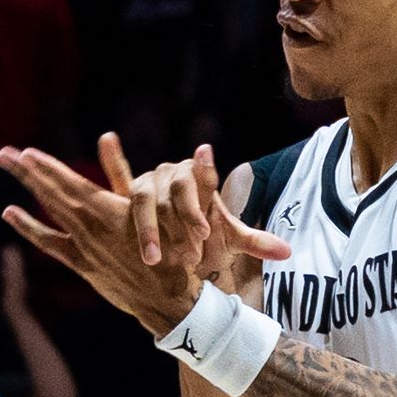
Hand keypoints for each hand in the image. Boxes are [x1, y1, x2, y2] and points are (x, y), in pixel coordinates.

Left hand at [0, 145, 209, 334]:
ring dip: (27, 189)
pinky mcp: (83, 264)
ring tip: (7, 168)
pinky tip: (10, 213)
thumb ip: (188, 179)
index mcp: (112, 214)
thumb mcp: (179, 214)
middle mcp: (91, 229)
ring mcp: (84, 247)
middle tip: (4, 154)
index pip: (72, 184)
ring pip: (49, 213)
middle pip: (53, 194)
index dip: (49, 168)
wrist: (169, 301)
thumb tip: (206, 148)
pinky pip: (50, 243)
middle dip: (27, 172)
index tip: (28, 152)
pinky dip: (29, 228)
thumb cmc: (178, 257)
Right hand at [97, 133, 289, 270]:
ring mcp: (150, 181)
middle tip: (189, 256)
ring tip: (153, 259)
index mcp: (200, 177)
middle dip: (178, 228)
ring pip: (145, 202)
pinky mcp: (128, 194)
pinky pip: (118, 175)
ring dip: (149, 230)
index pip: (199, 189)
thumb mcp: (230, 238)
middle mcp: (174, 173)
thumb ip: (255, 242)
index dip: (197, 213)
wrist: (185, 234)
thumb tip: (287, 253)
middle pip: (172, 198)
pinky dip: (113, 157)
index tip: (204, 232)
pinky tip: (108, 137)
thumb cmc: (207, 233)